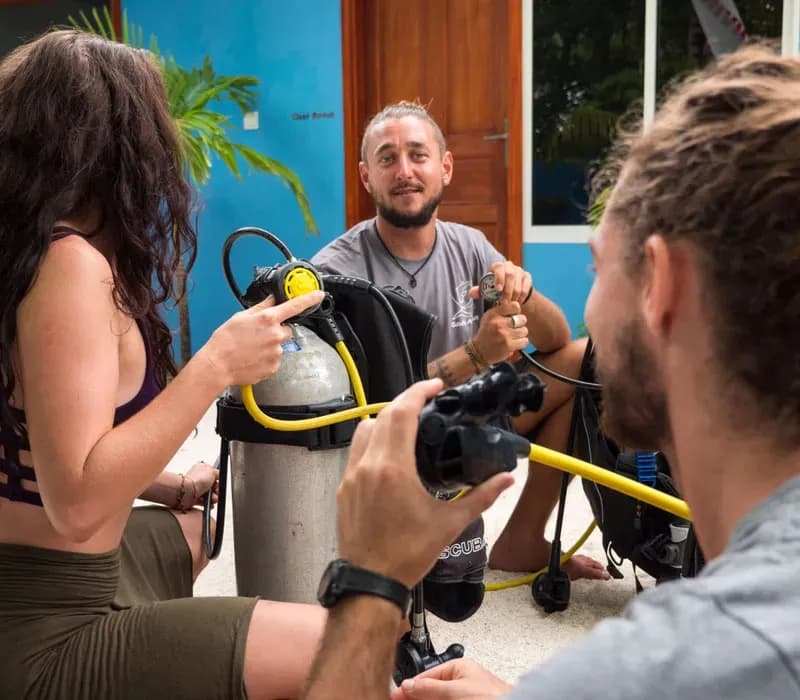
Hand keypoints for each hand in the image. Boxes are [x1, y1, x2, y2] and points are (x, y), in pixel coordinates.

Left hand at [182, 461, 218, 509]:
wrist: (188, 492)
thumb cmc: (197, 480)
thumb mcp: (213, 471)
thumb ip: (218, 473)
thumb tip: (220, 475)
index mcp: (201, 469)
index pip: (212, 475)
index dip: (217, 480)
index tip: (219, 482)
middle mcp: (198, 478)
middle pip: (211, 485)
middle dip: (216, 490)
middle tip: (216, 491)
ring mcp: (196, 488)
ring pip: (208, 494)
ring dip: (213, 497)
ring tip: (214, 498)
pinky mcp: (194, 498)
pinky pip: (204, 501)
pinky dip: (208, 503)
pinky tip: (210, 503)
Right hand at [199, 291, 324, 386]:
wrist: (218, 365)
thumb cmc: (225, 341)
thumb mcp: (241, 316)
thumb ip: (262, 307)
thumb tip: (273, 299)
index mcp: (268, 319)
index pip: (294, 306)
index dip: (309, 299)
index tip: (318, 295)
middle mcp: (275, 335)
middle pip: (286, 330)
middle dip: (275, 331)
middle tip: (257, 335)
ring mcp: (276, 352)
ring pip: (279, 345)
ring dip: (269, 346)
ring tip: (251, 348)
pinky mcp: (273, 366)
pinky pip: (274, 359)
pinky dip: (266, 358)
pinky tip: (252, 357)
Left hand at [336, 379, 513, 587]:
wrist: (370, 582)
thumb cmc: (409, 554)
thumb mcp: (450, 523)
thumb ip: (481, 496)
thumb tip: (507, 479)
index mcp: (392, 468)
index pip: (401, 413)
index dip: (418, 392)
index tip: (435, 386)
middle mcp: (367, 465)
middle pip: (383, 416)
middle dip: (405, 403)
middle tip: (428, 402)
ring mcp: (351, 475)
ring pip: (364, 430)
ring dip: (385, 420)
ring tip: (410, 425)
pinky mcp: (344, 488)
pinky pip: (357, 451)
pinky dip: (373, 441)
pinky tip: (392, 453)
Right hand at [390, 659, 511, 699]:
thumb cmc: (495, 699)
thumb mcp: (455, 691)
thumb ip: (429, 688)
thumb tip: (407, 685)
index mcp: (460, 668)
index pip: (427, 676)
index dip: (409, 688)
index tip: (394, 696)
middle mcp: (462, 684)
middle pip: (430, 692)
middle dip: (414, 697)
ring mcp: (465, 698)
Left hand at [470, 261, 531, 305]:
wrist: (510, 290)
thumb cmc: (494, 289)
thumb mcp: (486, 290)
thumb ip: (479, 291)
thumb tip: (471, 293)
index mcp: (497, 266)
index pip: (498, 268)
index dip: (499, 278)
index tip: (498, 290)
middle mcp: (509, 266)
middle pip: (510, 275)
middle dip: (507, 290)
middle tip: (504, 302)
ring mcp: (519, 271)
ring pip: (518, 283)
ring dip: (514, 295)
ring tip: (509, 304)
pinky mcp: (527, 277)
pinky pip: (526, 287)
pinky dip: (521, 296)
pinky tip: (517, 302)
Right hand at [472, 300, 528, 364]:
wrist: (479, 351)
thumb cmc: (486, 333)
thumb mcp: (489, 317)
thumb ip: (501, 311)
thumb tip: (516, 306)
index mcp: (493, 314)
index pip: (515, 306)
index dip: (516, 312)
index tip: (513, 316)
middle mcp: (498, 323)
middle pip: (522, 319)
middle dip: (520, 324)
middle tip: (513, 328)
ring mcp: (504, 335)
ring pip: (524, 331)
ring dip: (520, 335)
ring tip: (512, 337)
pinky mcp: (508, 345)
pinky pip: (524, 341)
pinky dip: (521, 343)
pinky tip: (513, 343)